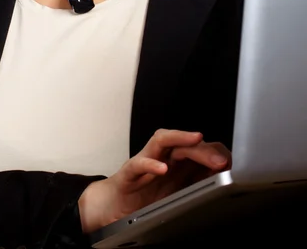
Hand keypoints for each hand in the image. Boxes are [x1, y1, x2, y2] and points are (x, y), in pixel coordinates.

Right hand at [78, 129, 230, 233]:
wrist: (114, 208)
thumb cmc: (147, 199)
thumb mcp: (178, 194)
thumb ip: (198, 184)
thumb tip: (225, 180)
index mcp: (176, 164)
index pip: (198, 149)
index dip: (215, 153)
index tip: (232, 163)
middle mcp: (162, 158)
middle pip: (184, 144)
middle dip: (204, 148)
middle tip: (221, 158)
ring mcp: (145, 162)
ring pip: (161, 141)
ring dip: (179, 138)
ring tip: (196, 139)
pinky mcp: (129, 173)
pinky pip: (138, 164)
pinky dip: (150, 164)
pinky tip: (162, 168)